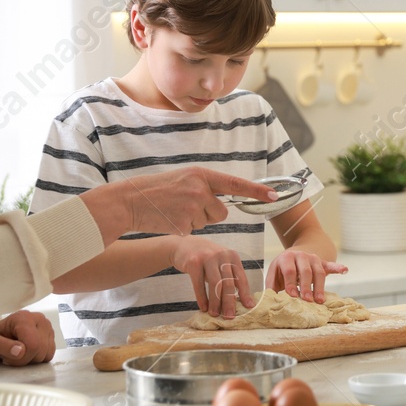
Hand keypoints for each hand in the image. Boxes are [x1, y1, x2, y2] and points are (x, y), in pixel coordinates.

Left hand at [0, 310, 55, 365]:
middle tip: (10, 354)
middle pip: (41, 351)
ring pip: (46, 354)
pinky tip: (26, 352)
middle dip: (25, 359)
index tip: (6, 356)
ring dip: (31, 359)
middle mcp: (38, 319)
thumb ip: (1, 346)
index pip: (33, 345)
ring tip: (17, 352)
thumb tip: (20, 351)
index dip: (20, 358)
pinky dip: (37, 358)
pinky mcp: (50, 335)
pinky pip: (49, 355)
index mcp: (23, 318)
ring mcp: (46, 327)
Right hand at [121, 168, 278, 237]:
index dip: (257, 191)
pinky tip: (169, 219)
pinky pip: (194, 231)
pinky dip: (183, 229)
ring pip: (208, 222)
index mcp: (201, 174)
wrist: (130, 201)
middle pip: (222, 211)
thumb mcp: (184, 180)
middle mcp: (200, 189)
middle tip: (184, 206)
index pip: (236, 184)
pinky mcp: (184, 224)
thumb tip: (224, 202)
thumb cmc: (157, 191)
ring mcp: (192, 207)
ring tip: (174, 210)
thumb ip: (204, 186)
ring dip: (195, 220)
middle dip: (209, 213)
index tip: (275, 195)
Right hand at [173, 236, 254, 318]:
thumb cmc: (206, 259)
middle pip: (228, 282)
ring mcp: (207, 257)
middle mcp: (221, 255)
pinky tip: (203, 307)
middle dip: (229, 302)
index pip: (241, 277)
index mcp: (232, 256)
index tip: (249, 307)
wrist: (184, 245)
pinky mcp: (193, 262)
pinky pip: (199, 284)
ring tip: (215, 314)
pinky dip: (202, 298)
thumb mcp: (220, 263)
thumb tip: (239, 301)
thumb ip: (229, 277)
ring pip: (215, 284)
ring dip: (215, 302)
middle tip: (229, 316)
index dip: (245, 293)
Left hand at [267, 249, 347, 301]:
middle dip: (307, 286)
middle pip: (306, 271)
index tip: (293, 296)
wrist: (296, 254)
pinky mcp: (322, 263)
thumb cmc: (282, 269)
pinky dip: (338, 267)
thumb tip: (267, 300)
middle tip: (308, 300)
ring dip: (320, 286)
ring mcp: (313, 258)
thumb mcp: (274, 274)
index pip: (290, 270)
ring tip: (320, 300)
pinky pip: (331, 265)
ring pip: (319, 271)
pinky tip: (345, 270)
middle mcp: (301, 256)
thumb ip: (271, 286)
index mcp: (286, 258)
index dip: (291, 283)